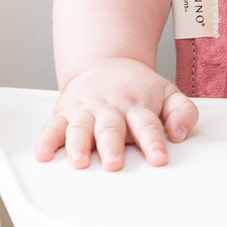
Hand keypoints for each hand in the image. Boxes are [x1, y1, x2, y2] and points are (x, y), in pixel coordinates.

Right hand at [33, 58, 198, 169]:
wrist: (105, 63)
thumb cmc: (138, 87)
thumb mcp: (169, 93)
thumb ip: (183, 112)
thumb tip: (179, 133)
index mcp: (137, 106)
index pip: (147, 125)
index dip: (153, 142)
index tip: (158, 159)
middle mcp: (110, 109)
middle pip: (111, 128)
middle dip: (112, 146)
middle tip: (114, 163)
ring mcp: (86, 111)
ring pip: (80, 128)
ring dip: (78, 145)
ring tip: (79, 161)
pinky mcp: (65, 114)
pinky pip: (52, 126)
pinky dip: (46, 140)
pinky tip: (43, 154)